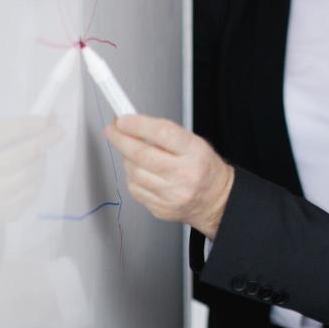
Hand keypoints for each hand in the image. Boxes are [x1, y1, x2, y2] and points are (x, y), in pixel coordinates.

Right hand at [0, 116, 61, 229]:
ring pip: (29, 174)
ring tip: (40, 155)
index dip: (24, 126)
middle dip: (43, 140)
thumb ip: (7, 132)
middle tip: (59, 131)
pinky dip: (37, 180)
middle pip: (19, 155)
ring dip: (40, 161)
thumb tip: (48, 118)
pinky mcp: (2, 213)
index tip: (46, 119)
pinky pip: (31, 191)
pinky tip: (32, 175)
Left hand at [104, 114, 234, 237]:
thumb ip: (164, 133)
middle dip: (121, 139)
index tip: (122, 119)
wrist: (216, 199)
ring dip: (127, 159)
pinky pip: (135, 189)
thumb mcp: (194, 142)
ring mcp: (171, 194)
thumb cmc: (203, 167)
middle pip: (142, 154)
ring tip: (133, 153)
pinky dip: (132, 177)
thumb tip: (132, 124)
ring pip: (134, 172)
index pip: (163, 133)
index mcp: (195, 152)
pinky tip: (141, 173)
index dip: (138, 125)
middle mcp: (184, 174)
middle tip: (112, 130)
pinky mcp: (160, 208)